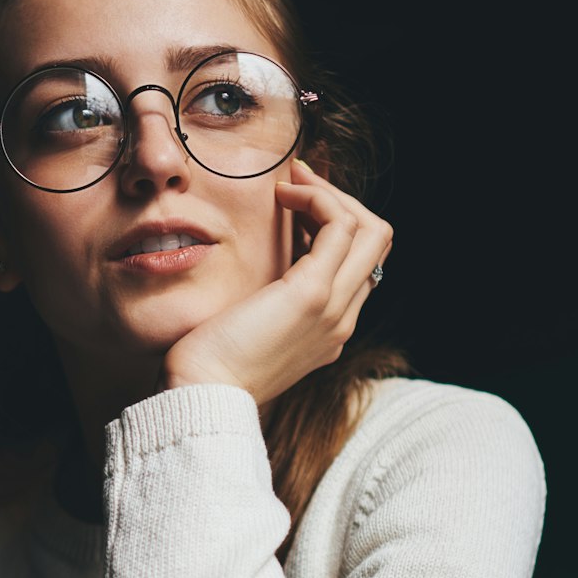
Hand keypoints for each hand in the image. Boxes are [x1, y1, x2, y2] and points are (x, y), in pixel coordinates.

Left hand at [156, 155, 392, 404]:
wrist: (202, 395)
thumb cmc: (208, 367)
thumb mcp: (246, 329)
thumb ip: (265, 303)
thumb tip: (259, 265)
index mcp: (329, 331)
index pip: (359, 266)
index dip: (334, 227)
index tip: (295, 206)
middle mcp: (342, 320)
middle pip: (375, 244)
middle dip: (341, 203)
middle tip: (297, 184)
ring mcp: (334, 308)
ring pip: (370, 229)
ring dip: (331, 194)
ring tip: (290, 182)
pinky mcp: (313, 293)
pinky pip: (340, 226)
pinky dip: (318, 198)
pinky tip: (282, 196)